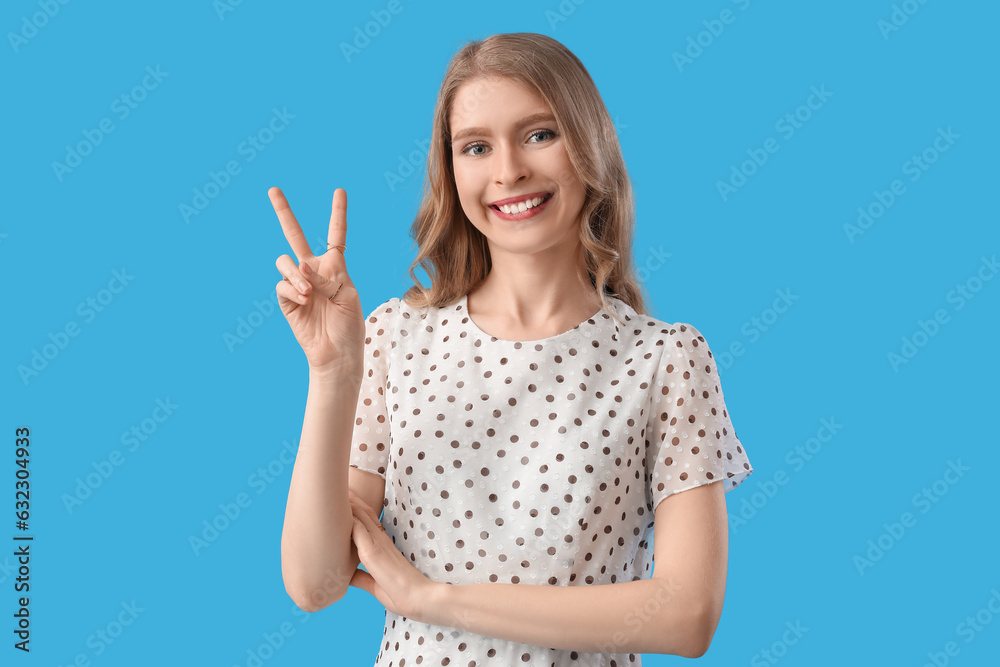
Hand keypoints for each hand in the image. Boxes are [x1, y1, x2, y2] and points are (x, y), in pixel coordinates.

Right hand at [270, 187, 364, 376]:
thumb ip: (326, 277)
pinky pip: (282, 284)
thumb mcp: (347, 296)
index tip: (340, 191)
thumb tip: (300, 266)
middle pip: (295, 235)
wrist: (337, 353)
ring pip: (285, 261)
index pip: (337, 234)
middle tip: (273, 189)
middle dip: (283, 212)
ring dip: (296, 274)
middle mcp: (314, 270)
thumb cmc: (349, 325)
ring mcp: (298, 283)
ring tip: (308, 292)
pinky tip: (304, 300)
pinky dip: (293, 290)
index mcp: (336, 266)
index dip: (338, 212)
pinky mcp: (286, 299)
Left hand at [347, 489, 439, 620]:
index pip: (365, 521)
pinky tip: (336, 508)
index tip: (341, 500)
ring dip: (347, 503)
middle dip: (349, 500)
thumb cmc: (401, 594)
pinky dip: (347, 519)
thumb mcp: (374, 585)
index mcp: (380, 546)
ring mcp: (376, 544)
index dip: (354, 509)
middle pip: (362, 513)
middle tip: (336, 485)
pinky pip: (357, 530)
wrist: (420, 600)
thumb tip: (346, 577)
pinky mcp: (373, 552)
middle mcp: (379, 540)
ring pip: (359, 517)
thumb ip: (361, 578)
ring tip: (334, 488)